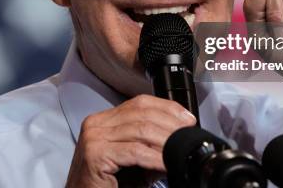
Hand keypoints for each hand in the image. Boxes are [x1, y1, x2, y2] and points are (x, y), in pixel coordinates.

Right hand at [65, 94, 196, 187]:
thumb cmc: (107, 186)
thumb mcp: (132, 160)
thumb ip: (150, 146)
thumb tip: (179, 139)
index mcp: (103, 120)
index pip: (139, 103)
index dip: (166, 107)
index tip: (187, 118)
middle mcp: (96, 123)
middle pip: (141, 113)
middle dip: (170, 123)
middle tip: (188, 135)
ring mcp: (93, 137)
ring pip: (140, 130)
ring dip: (166, 140)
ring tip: (181, 150)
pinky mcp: (95, 154)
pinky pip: (134, 152)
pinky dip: (155, 158)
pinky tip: (167, 164)